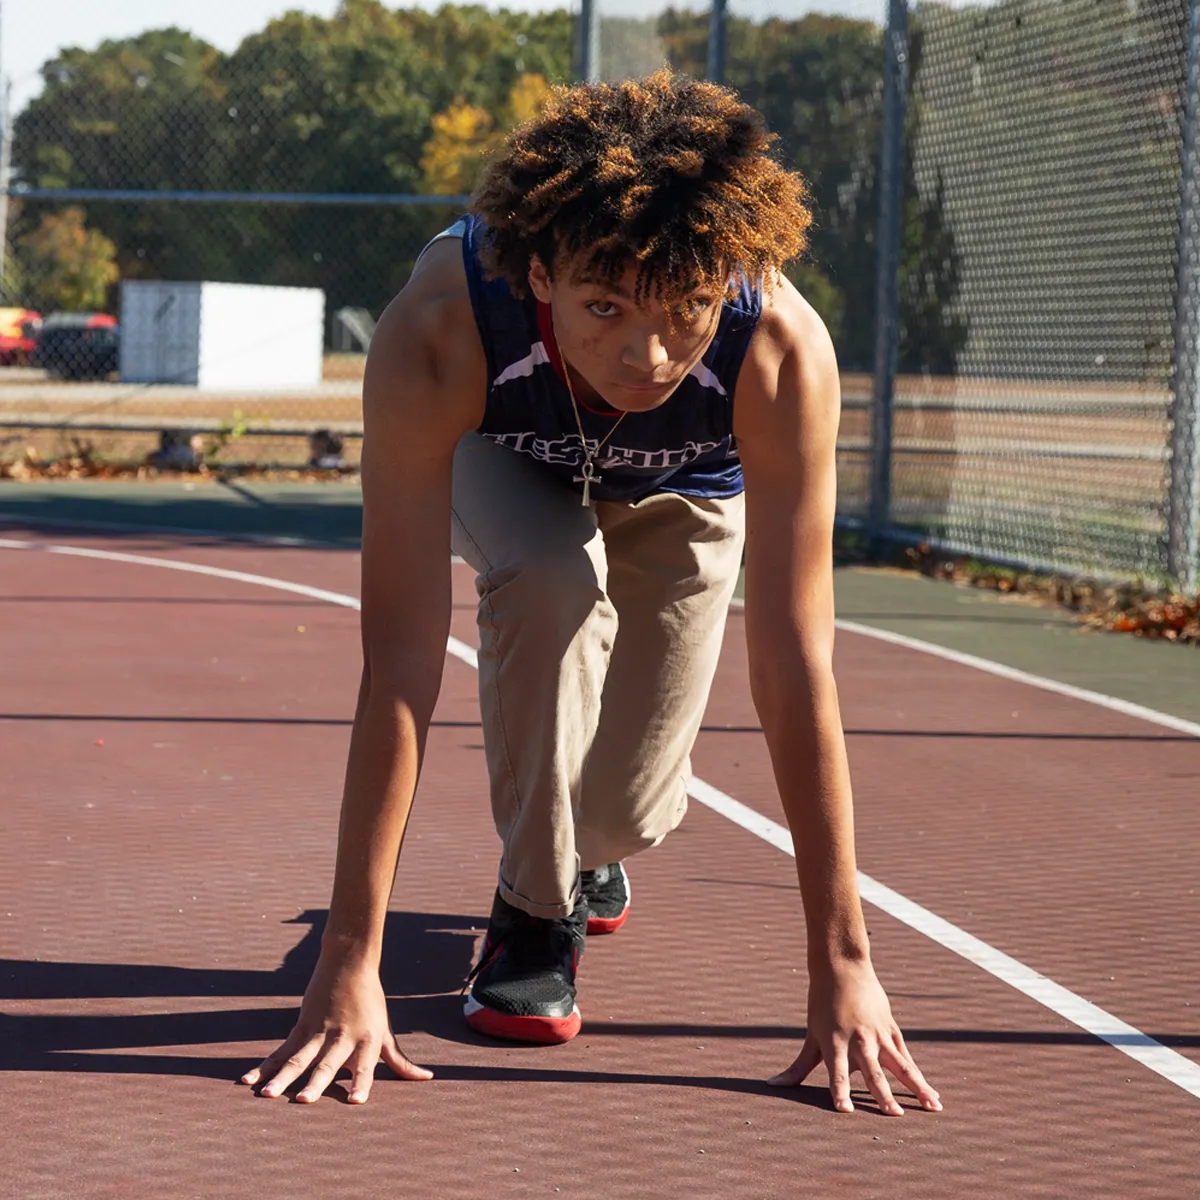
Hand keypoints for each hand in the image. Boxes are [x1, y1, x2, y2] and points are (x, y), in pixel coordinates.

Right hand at [240, 952, 432, 1103]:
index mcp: (367, 1041)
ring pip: (298, 1057)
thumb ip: (400, 1061)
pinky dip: (265, 1065)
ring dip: (281, 1077)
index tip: (356, 1101)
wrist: (349, 963)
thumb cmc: (371, 1004)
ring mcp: (319, 1031)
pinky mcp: (302, 1026)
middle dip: (316, 1083)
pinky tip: (248, 1080)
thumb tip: (428, 1078)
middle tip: (304, 1101)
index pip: (366, 1066)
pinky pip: (281, 1050)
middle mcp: (343, 1037)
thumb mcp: (385, 1033)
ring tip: (267, 1096)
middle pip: (327, 1063)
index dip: (361, 1082)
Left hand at [768, 958, 940, 1115]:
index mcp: (835, 1043)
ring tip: (932, 1108)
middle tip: (893, 1115)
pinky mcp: (892, 1032)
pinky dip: (920, 1077)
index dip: (840, 1090)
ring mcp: (879, 1036)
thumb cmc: (822, 1004)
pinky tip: (932, 1095)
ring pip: (900, 1065)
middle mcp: (859, 1041)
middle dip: (882, 1094)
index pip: (837, 1072)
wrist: (843, 968)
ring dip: (915, 1088)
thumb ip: (798, 1067)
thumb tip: (773, 1086)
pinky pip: (907, 1059)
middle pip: (872, 1071)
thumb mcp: (811, 1035)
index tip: (845, 1111)